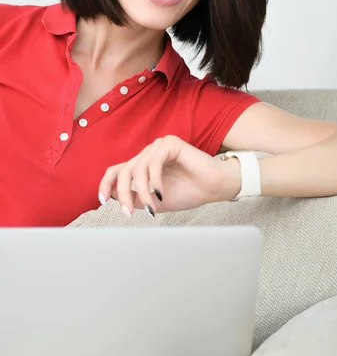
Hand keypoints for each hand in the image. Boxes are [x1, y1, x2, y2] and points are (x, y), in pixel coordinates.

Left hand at [98, 135, 240, 216]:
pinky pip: (153, 162)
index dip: (106, 184)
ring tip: (152, 206)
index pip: (116, 170)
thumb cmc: (189, 193)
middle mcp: (148, 153)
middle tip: (129, 212)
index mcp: (143, 165)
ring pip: (137, 168)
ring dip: (142, 191)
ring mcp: (159, 146)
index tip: (101, 201)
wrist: (215, 188)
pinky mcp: (170, 143)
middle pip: (123, 170)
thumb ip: (134, 198)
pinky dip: (154, 181)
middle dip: (123, 193)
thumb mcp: (154, 201)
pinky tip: (161, 193)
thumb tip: (112, 197)